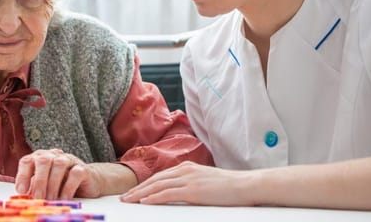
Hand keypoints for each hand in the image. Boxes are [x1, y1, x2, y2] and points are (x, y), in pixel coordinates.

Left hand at [14, 148, 100, 199]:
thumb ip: (34, 188)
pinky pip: (75, 173)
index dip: (22, 175)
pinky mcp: (82, 168)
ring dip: (53, 184)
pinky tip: (64, 199)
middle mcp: (53, 156)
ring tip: (50, 199)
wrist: (87, 182)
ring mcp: (69, 160)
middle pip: (43, 160)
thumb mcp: (44, 186)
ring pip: (59, 164)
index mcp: (40, 158)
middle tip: (38, 197)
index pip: (27, 161)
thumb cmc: (61, 183)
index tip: (21, 191)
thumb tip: (23, 198)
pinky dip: (68, 188)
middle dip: (39, 180)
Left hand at [120, 161, 254, 205]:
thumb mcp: (206, 181)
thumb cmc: (229, 186)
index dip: (145, 184)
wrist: (245, 185)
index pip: (160, 176)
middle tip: (125, 197)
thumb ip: (191, 183)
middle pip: (155, 179)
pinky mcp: (193, 190)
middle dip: (138, 188)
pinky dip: (154, 197)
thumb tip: (181, 192)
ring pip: (157, 186)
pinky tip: (145, 202)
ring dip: (141, 193)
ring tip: (129, 200)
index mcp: (187, 167)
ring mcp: (188, 179)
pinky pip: (168, 193)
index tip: (134, 191)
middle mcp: (185, 170)